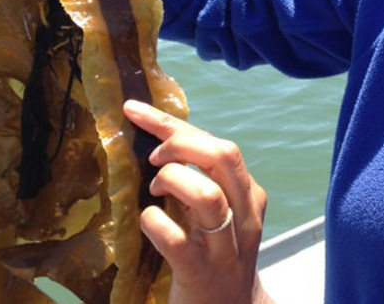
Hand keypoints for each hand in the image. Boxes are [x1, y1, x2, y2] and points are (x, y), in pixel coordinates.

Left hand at [123, 100, 272, 303]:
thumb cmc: (216, 253)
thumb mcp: (219, 213)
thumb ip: (201, 179)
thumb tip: (161, 140)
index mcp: (249, 194)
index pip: (218, 145)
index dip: (174, 124)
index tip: (135, 110)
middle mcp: (244, 216)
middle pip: (223, 158)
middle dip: (181, 144)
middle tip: (154, 156)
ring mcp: (225, 246)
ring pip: (209, 196)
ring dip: (173, 180)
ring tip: (154, 187)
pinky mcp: (202, 273)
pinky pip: (178, 241)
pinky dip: (156, 224)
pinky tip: (147, 220)